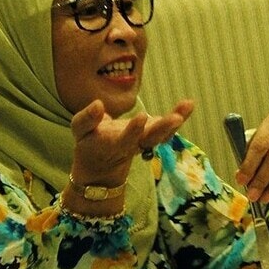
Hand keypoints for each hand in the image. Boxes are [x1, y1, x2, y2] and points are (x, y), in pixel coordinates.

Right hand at [70, 98, 193, 187]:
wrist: (102, 165)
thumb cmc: (89, 142)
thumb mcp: (80, 131)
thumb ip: (87, 118)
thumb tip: (98, 104)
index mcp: (114, 144)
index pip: (125, 139)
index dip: (134, 129)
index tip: (142, 116)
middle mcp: (133, 145)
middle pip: (150, 139)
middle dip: (162, 129)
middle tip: (176, 118)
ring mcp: (146, 142)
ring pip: (163, 135)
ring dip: (175, 122)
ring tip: (188, 105)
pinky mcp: (154, 136)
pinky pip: (169, 129)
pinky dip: (180, 116)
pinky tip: (189, 103)